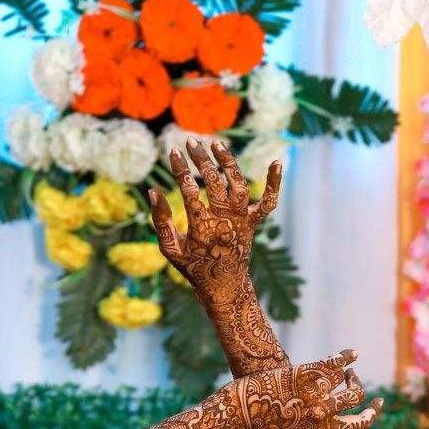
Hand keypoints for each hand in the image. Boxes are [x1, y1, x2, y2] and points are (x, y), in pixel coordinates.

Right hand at [147, 137, 280, 300]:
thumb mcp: (171, 249)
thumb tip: (152, 191)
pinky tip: (276, 162)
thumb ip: (161, 221)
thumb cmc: (194, 268)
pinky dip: (273, 183)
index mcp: (202, 228)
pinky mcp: (253, 222)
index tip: (172, 152)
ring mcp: (241, 220)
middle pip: (213, 182)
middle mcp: (224, 221)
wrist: (225, 287)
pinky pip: (267, 202)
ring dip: (228, 162)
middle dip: (201, 159)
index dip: (180, 170)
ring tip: (216, 144)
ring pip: (238, 184)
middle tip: (190, 141)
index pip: (189, 191)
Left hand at [238, 350, 383, 428]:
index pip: (359, 425)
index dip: (372, 414)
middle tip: (351, 379)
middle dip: (357, 387)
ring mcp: (316, 392)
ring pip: (346, 379)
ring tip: (344, 369)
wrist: (240, 412)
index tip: (376, 405)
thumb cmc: (259, 426)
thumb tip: (320, 426)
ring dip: (349, 372)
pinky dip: (346, 356)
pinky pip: (334, 362)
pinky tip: (351, 353)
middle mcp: (324, 412)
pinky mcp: (307, 374)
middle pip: (356, 397)